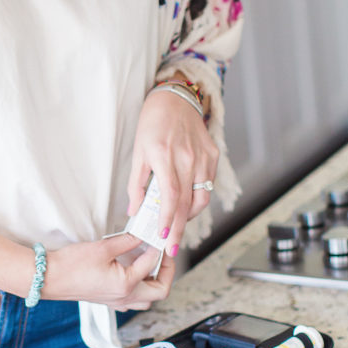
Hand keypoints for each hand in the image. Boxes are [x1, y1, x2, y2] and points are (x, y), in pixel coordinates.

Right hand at [45, 233, 175, 309]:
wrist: (48, 278)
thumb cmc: (71, 265)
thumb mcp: (103, 247)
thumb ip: (126, 240)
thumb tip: (141, 235)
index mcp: (127, 285)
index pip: (152, 264)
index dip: (157, 247)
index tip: (156, 236)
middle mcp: (125, 297)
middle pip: (160, 291)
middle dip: (167, 273)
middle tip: (165, 256)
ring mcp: (117, 302)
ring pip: (147, 298)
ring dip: (154, 282)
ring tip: (151, 264)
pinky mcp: (108, 300)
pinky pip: (133, 298)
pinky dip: (139, 286)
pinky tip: (132, 271)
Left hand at [127, 86, 218, 256]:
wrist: (175, 98)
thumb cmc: (152, 123)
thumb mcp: (138, 152)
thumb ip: (136, 183)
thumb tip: (135, 210)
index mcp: (164, 156)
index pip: (170, 196)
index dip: (168, 220)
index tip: (163, 237)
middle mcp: (187, 158)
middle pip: (186, 203)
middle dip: (179, 229)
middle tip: (172, 248)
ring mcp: (203, 157)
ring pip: (201, 197)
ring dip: (190, 216)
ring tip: (177, 225)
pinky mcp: (213, 155)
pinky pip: (207, 184)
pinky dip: (198, 198)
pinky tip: (187, 202)